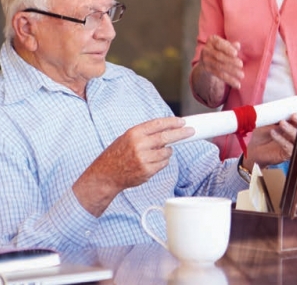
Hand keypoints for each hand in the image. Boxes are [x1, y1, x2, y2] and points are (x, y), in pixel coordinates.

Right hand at [74, 117, 193, 215]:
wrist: (106, 175)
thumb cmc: (117, 154)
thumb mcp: (127, 138)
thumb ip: (146, 134)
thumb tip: (169, 129)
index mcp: (134, 133)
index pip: (158, 124)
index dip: (172, 122)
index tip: (182, 121)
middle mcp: (139, 145)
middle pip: (167, 137)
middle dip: (181, 133)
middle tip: (190, 131)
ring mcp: (143, 159)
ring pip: (167, 152)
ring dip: (167, 151)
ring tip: (155, 153)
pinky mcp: (147, 171)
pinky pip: (163, 163)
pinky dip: (162, 161)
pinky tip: (152, 161)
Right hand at [197, 35, 243, 88]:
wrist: (208, 59)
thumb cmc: (222, 49)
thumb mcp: (227, 45)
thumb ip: (232, 46)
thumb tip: (237, 45)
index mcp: (212, 40)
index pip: (219, 44)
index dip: (227, 48)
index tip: (236, 53)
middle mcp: (206, 49)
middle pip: (219, 56)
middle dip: (230, 60)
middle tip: (241, 64)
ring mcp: (205, 60)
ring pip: (219, 66)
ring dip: (231, 71)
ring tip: (242, 75)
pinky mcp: (207, 70)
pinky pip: (219, 75)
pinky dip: (229, 80)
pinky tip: (237, 84)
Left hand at [244, 114, 296, 168]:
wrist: (252, 149)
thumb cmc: (261, 135)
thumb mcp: (267, 122)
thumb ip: (276, 118)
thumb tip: (284, 111)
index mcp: (293, 124)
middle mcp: (295, 135)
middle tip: (293, 115)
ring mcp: (293, 145)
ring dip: (291, 130)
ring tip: (282, 123)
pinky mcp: (287, 154)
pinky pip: (288, 147)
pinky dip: (281, 139)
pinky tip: (273, 133)